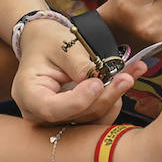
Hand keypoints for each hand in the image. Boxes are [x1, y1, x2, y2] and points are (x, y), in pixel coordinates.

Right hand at [11, 17, 142, 124]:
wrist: (44, 44)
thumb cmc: (48, 42)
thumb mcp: (61, 45)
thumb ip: (79, 63)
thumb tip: (99, 79)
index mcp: (28, 95)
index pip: (51, 109)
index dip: (77, 101)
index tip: (97, 83)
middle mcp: (40, 115)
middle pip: (76, 115)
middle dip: (104, 97)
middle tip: (126, 78)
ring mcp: (59, 119)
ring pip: (92, 118)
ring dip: (115, 97)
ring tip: (132, 73)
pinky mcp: (76, 118)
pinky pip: (99, 116)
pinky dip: (115, 98)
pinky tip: (129, 78)